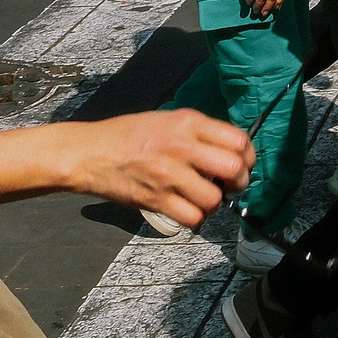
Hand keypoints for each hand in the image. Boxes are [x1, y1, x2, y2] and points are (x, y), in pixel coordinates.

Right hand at [69, 109, 253, 227]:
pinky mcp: (156, 199)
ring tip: (205, 198)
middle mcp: (182, 146)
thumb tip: (231, 149)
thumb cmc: (127, 135)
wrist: (89, 153)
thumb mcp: (167, 119)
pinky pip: (192, 217)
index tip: (243, 164)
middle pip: (234, 169)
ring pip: (215, 199)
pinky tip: (189, 210)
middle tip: (230, 185)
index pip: (238, 140)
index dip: (248, 156)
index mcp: (187, 122)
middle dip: (239, 181)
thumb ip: (199, 132)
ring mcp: (169, 175)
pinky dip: (196, 218)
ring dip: (214, 203)